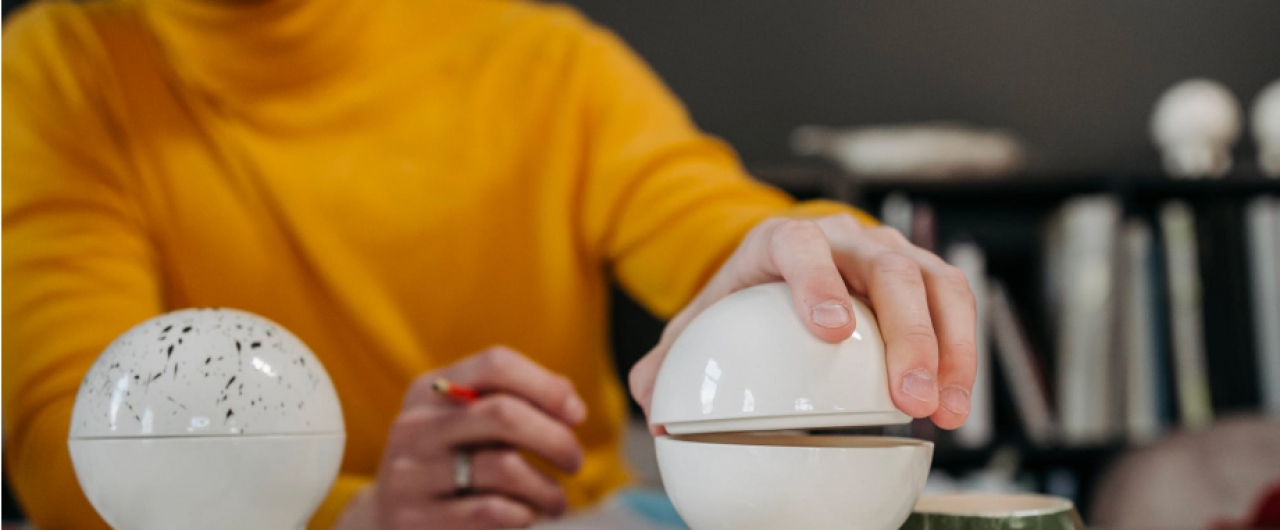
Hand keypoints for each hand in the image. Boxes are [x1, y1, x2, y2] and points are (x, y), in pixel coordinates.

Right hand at [337, 347, 586, 529]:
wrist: (386, 520)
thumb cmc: (447, 465)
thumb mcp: (467, 424)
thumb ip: (514, 401)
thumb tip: (569, 400)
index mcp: (431, 390)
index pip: (496, 365)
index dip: (547, 386)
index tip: (577, 415)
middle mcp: (415, 426)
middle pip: (504, 414)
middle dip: (556, 438)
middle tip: (574, 461)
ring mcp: (410, 474)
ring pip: (504, 467)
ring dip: (547, 488)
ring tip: (557, 502)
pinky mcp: (416, 519)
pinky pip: (491, 511)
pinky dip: (522, 515)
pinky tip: (525, 517)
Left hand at [629, 214, 976, 431]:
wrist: (783, 266)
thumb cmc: (744, 299)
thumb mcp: (703, 322)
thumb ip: (670, 359)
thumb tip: (650, 400)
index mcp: (780, 239)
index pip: (800, 246)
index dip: (817, 282)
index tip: (831, 330)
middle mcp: (845, 236)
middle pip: (885, 268)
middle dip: (905, 333)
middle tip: (908, 397)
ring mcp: (891, 251)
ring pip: (933, 282)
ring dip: (948, 347)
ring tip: (945, 410)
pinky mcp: (924, 272)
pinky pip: (955, 303)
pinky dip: (963, 353)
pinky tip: (956, 405)